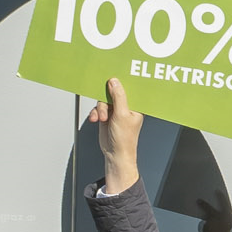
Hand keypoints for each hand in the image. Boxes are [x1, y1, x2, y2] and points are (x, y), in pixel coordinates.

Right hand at [85, 73, 142, 194]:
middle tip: (105, 105)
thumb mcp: (122, 114)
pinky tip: (96, 119)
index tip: (112, 77)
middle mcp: (126, 107)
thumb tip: (114, 82)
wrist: (115, 153)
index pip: (129, 89)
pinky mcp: (107, 115)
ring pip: (104, 100)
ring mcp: (116, 111)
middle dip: (106, 99)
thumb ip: (118, 97)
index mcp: (136, 105)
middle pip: (113, 93)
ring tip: (102, 118)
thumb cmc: (125, 139)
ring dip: (100, 109)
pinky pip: (98, 108)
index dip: (121, 83)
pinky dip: (96, 113)